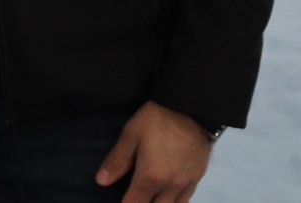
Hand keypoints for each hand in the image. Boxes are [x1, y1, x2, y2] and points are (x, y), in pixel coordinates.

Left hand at [95, 100, 212, 202]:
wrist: (190, 108)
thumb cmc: (156, 119)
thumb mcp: (131, 134)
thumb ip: (117, 160)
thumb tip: (101, 182)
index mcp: (151, 177)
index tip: (121, 200)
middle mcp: (171, 186)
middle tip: (134, 197)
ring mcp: (187, 183)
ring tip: (150, 197)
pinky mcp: (199, 177)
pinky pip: (186, 199)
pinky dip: (175, 201)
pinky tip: (167, 195)